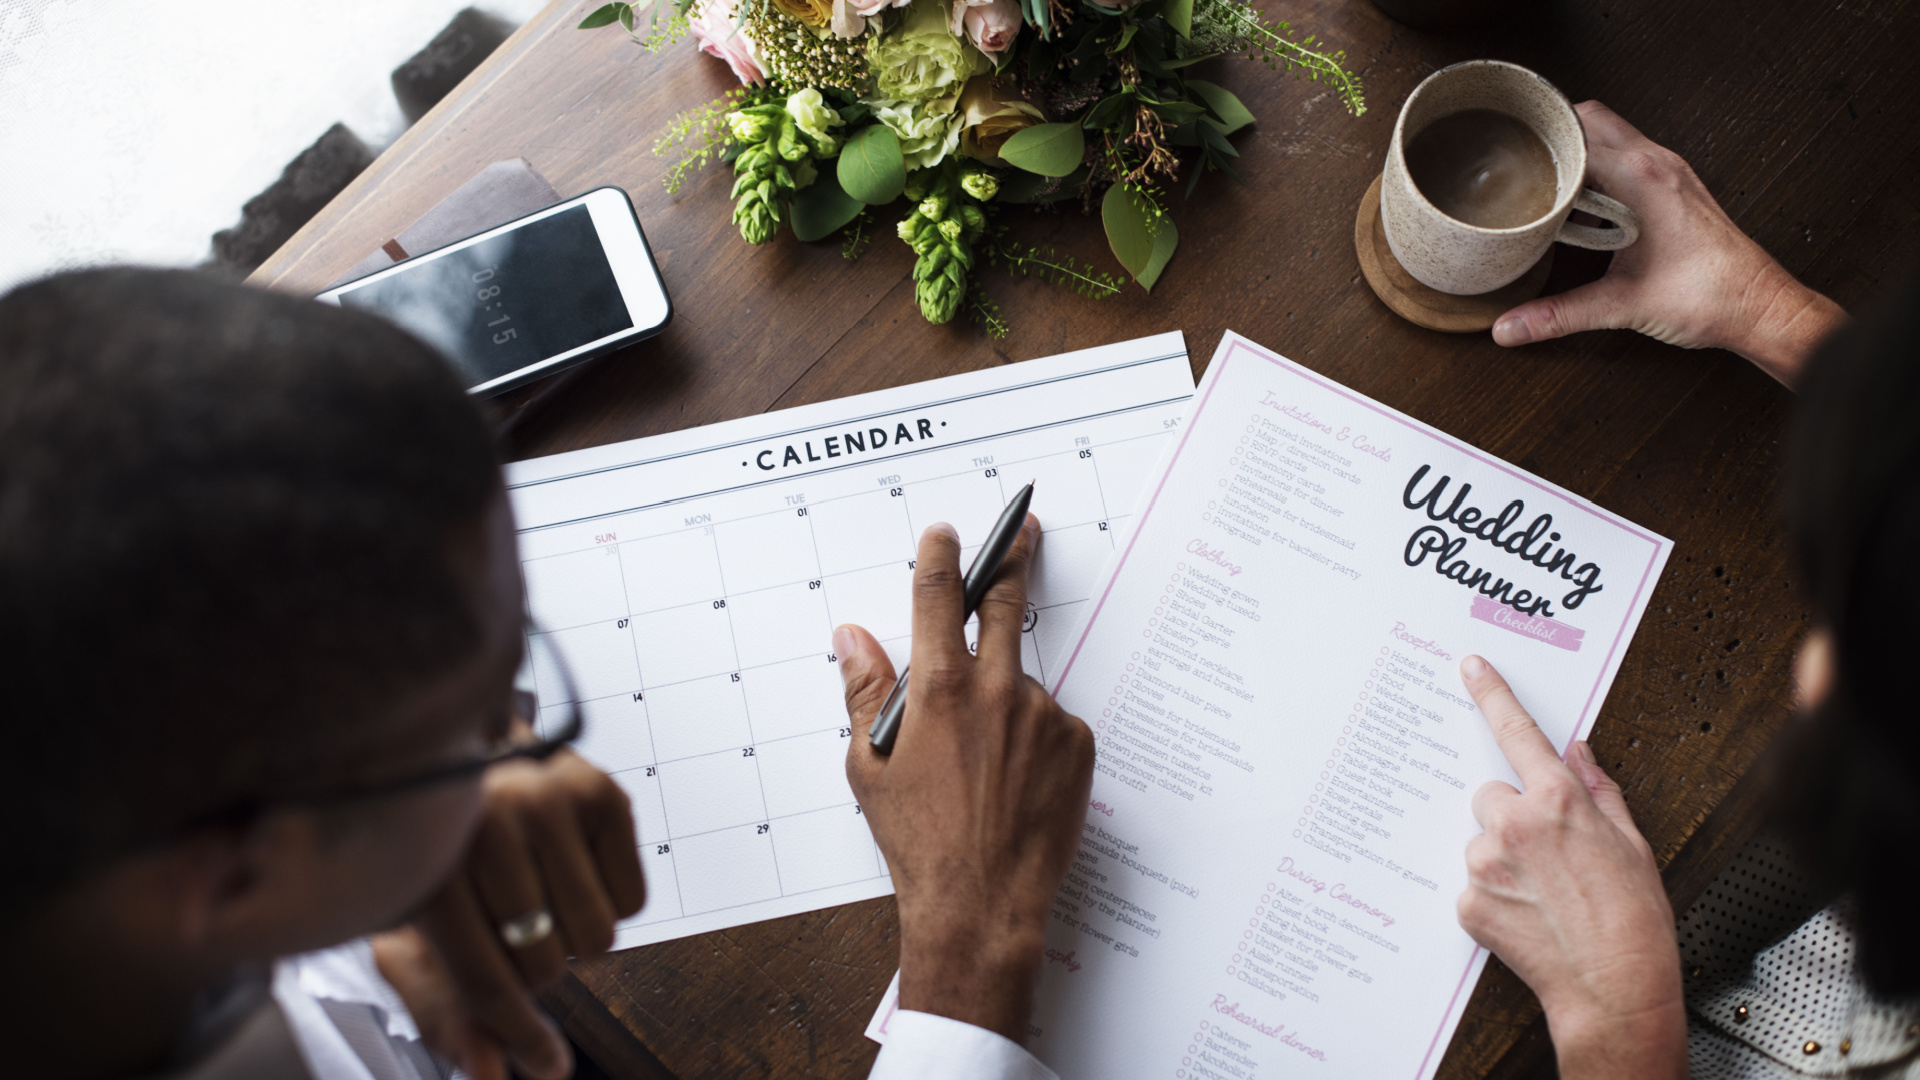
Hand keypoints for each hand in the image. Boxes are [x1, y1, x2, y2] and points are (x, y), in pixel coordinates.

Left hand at [403, 749, 645, 1079]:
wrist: (456, 749)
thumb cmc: (431, 849)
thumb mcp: (410, 930)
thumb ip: (445, 1008)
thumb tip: (492, 1076)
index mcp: (429, 866)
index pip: (486, 980)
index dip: (517, 1034)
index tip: (546, 1064)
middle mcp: (489, 824)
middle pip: (546, 965)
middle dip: (534, 967)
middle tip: (513, 930)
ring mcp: (549, 798)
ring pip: (597, 935)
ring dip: (572, 933)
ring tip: (540, 893)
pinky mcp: (600, 788)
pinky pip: (634, 899)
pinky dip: (610, 899)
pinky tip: (569, 865)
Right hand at [837, 518, 1094, 1043]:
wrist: (982, 901)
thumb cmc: (920, 842)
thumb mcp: (869, 767)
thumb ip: (864, 692)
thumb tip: (853, 639)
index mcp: (940, 689)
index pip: (939, 597)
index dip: (940, 557)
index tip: (945, 534)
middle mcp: (998, 690)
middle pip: (1006, 604)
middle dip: (1012, 560)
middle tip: (1025, 531)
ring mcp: (1044, 715)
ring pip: (1021, 686)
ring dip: (1004, 703)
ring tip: (983, 768)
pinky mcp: (1077, 744)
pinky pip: (1051, 724)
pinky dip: (1033, 739)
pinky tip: (1012, 781)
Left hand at [1456, 655, 1685, 1079]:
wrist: (1614, 986)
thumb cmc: (1633, 920)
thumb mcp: (1632, 843)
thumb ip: (1599, 790)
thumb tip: (1577, 751)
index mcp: (1560, 801)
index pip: (1517, 732)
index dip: (1492, 694)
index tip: (1471, 668)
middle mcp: (1514, 823)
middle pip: (1490, 795)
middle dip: (1511, 816)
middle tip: (1545, 856)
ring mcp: (1485, 862)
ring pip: (1480, 841)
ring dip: (1500, 859)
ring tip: (1541, 894)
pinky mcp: (1467, 900)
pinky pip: (1471, 884)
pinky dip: (1491, 897)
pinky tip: (1525, 915)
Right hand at [1492, 101, 1845, 387]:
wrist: (1759, 304)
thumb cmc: (1710, 296)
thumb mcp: (1621, 305)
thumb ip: (1558, 315)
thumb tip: (1510, 328)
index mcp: (1642, 178)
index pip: (1575, 137)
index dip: (1536, 147)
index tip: (1507, 160)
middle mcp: (1657, 163)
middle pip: (1591, 118)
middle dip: (1552, 135)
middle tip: (1520, 162)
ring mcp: (1670, 170)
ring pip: (1612, 133)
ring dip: (1578, 150)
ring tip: (1546, 182)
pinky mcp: (1676, 185)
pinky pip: (1629, 156)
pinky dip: (1600, 167)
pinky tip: (1585, 204)